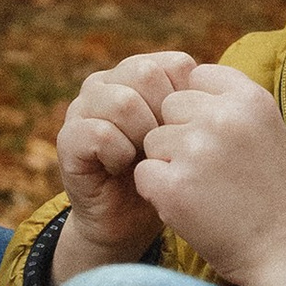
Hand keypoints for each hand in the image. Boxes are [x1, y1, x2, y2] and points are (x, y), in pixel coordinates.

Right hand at [54, 48, 196, 278]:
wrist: (129, 222)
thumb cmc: (167, 174)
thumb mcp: (188, 136)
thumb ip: (198, 106)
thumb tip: (217, 90)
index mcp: (138, 74)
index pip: (174, 63)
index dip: (190, 100)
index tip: (190, 133)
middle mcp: (106, 83)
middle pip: (146, 74)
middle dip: (166, 115)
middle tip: (168, 147)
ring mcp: (82, 108)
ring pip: (123, 101)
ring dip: (144, 135)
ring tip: (147, 157)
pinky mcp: (68, 139)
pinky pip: (100, 133)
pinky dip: (121, 154)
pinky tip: (125, 168)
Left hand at [134, 63, 285, 285]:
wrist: (279, 249)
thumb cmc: (271, 190)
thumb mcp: (268, 130)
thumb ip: (231, 100)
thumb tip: (186, 79)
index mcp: (250, 98)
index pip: (196, 77)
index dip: (198, 107)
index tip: (217, 136)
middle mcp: (223, 117)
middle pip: (169, 106)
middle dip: (180, 133)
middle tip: (210, 168)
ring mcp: (195, 150)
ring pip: (152, 140)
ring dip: (168, 163)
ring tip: (203, 188)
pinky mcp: (172, 186)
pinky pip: (143, 173)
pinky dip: (157, 191)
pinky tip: (188, 205)